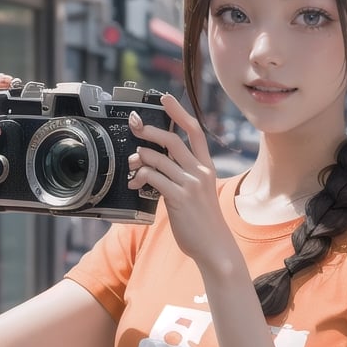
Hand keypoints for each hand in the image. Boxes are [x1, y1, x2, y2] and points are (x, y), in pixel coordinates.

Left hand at [126, 93, 233, 268]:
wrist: (214, 247)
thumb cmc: (203, 222)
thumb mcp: (199, 193)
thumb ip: (182, 176)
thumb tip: (155, 165)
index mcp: (206, 167)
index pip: (193, 131)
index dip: (178, 112)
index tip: (164, 99)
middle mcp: (200, 172)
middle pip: (172, 140)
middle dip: (149, 130)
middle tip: (135, 125)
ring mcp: (190, 184)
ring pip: (158, 158)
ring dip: (139, 158)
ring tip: (132, 165)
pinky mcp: (179, 198)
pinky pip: (153, 177)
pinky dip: (140, 176)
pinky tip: (135, 182)